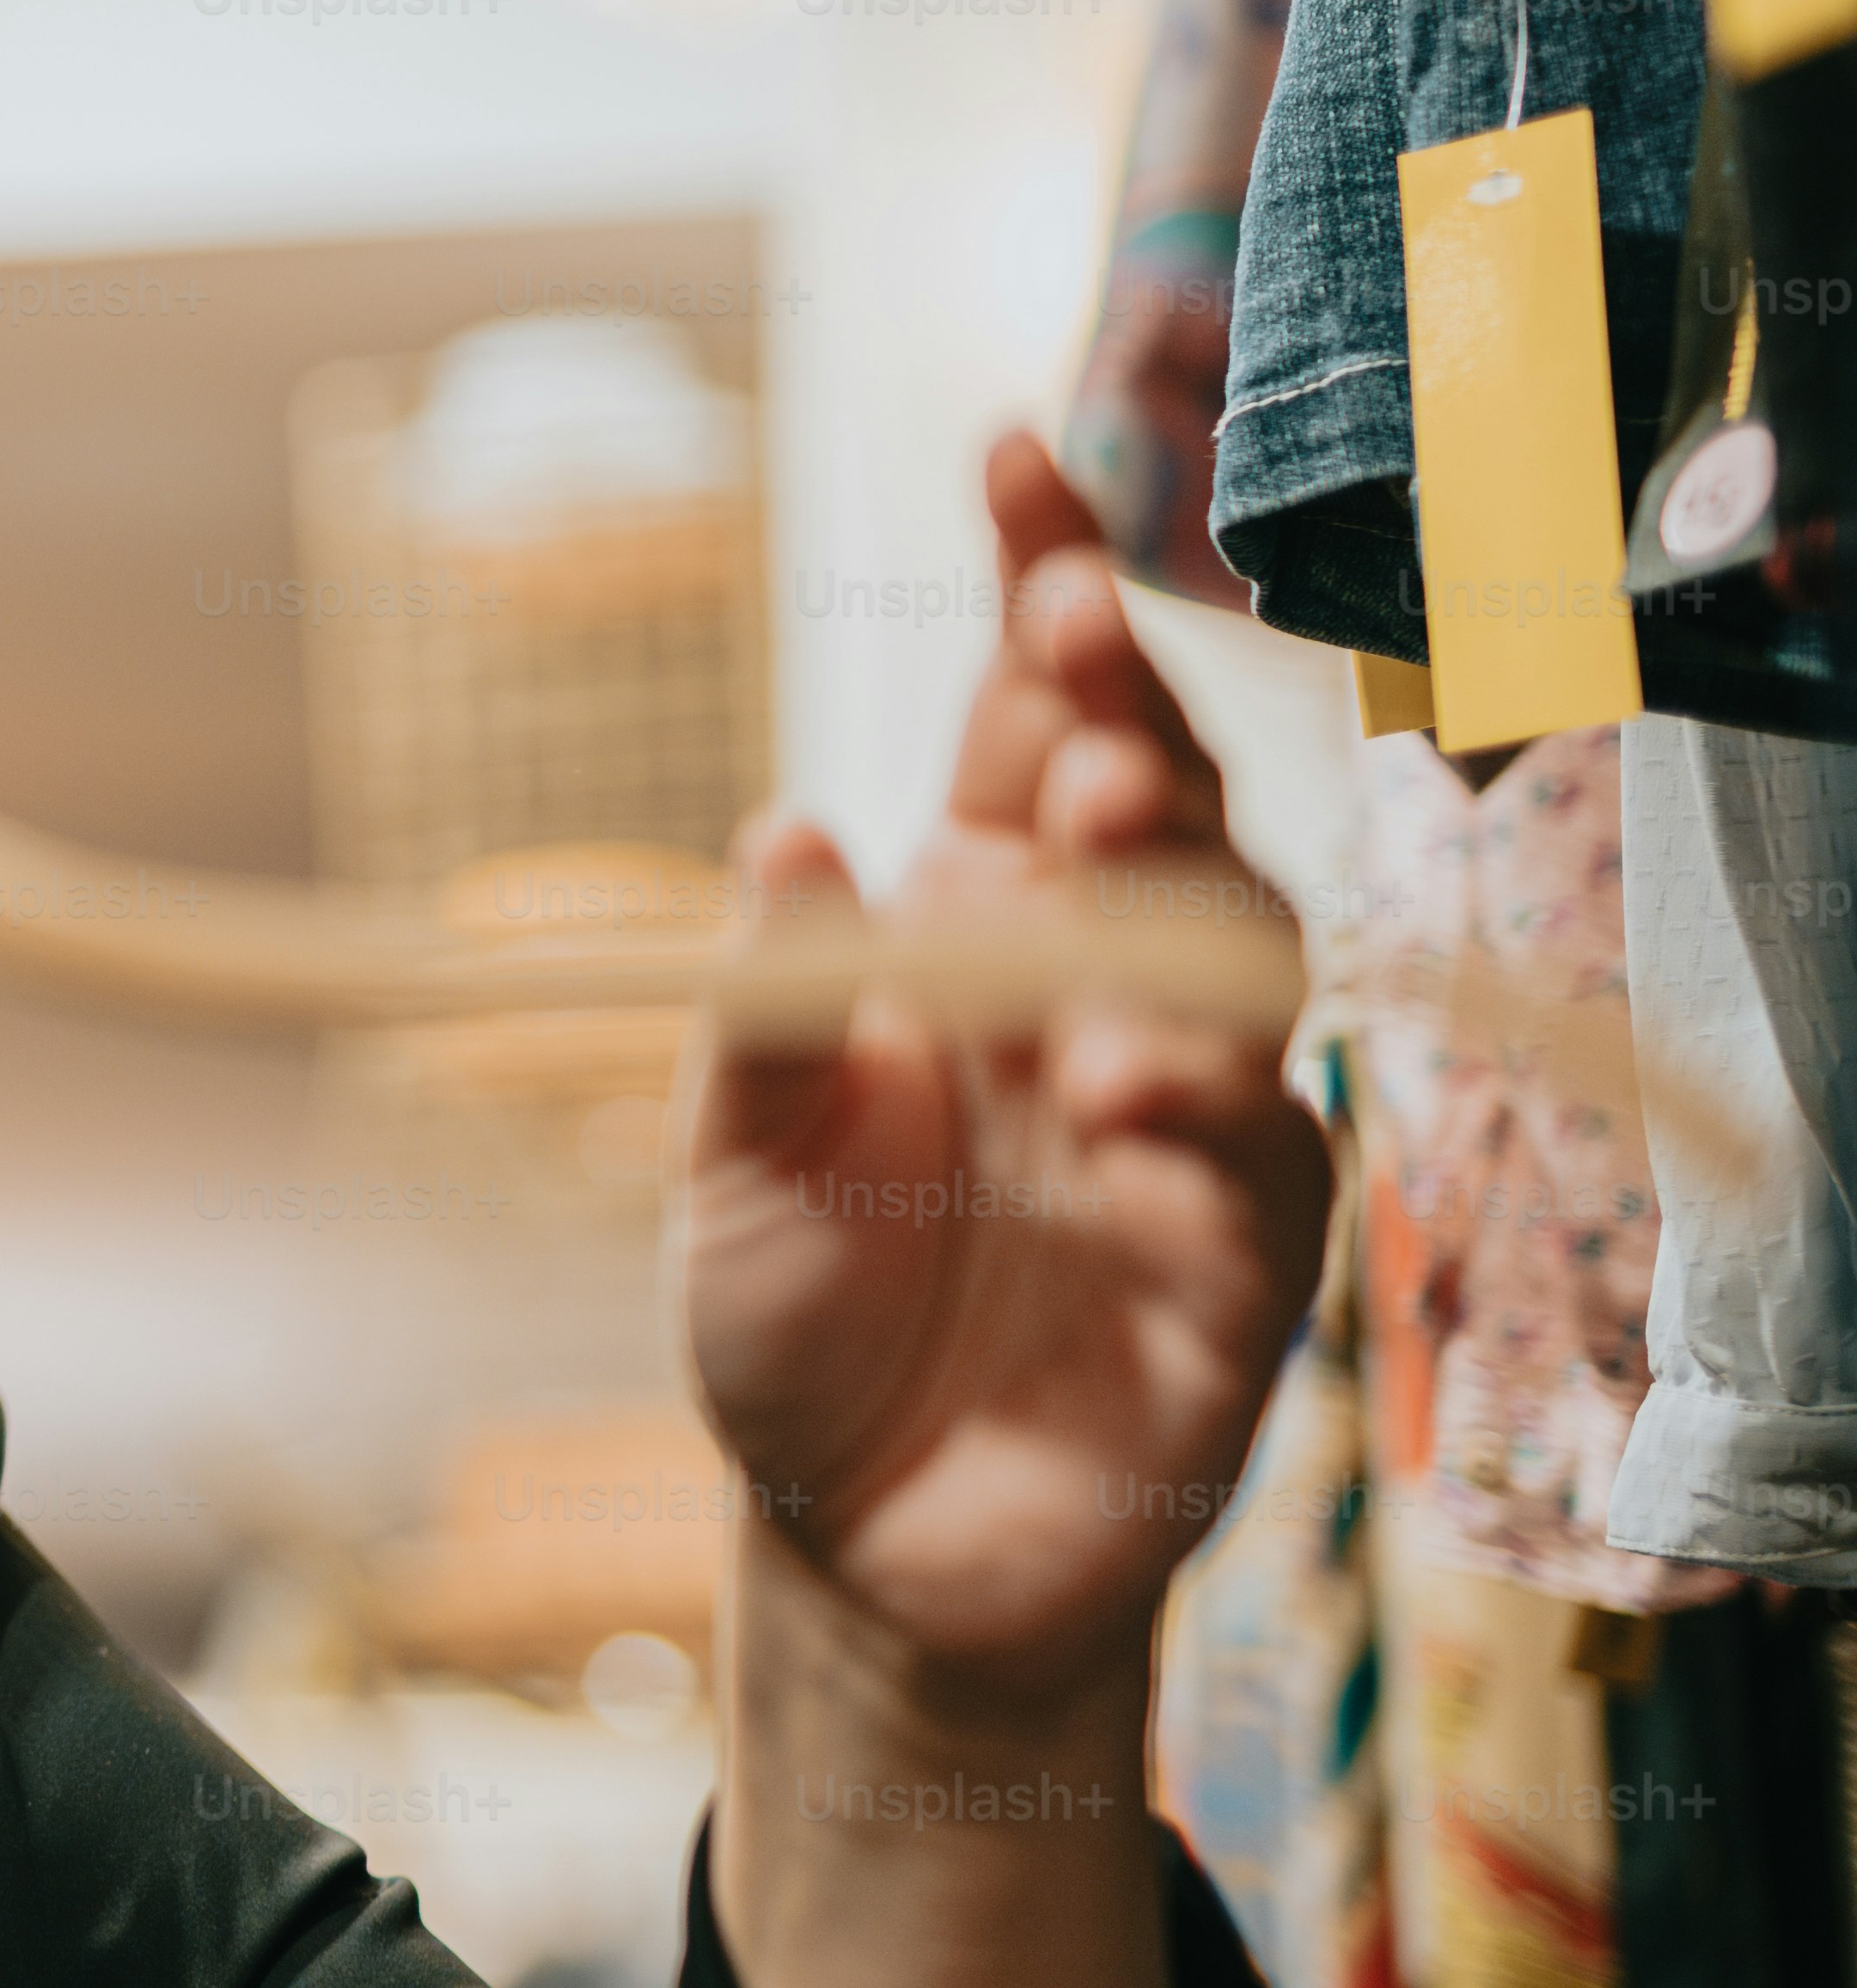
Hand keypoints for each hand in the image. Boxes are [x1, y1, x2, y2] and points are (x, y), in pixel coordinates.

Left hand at [678, 433, 1333, 1714]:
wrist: (857, 1536)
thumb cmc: (793, 1312)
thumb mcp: (727, 1152)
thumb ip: (763, 1005)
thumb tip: (786, 824)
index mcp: (977, 924)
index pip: (1025, 718)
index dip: (1042, 583)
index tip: (1016, 451)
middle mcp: (1100, 989)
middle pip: (1162, 803)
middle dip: (1130, 709)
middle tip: (1068, 656)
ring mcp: (1187, 1116)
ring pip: (1244, 952)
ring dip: (1173, 891)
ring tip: (1087, 844)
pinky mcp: (1238, 1259)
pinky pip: (1260, 1155)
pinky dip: (1201, 1108)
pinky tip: (1126, 1092)